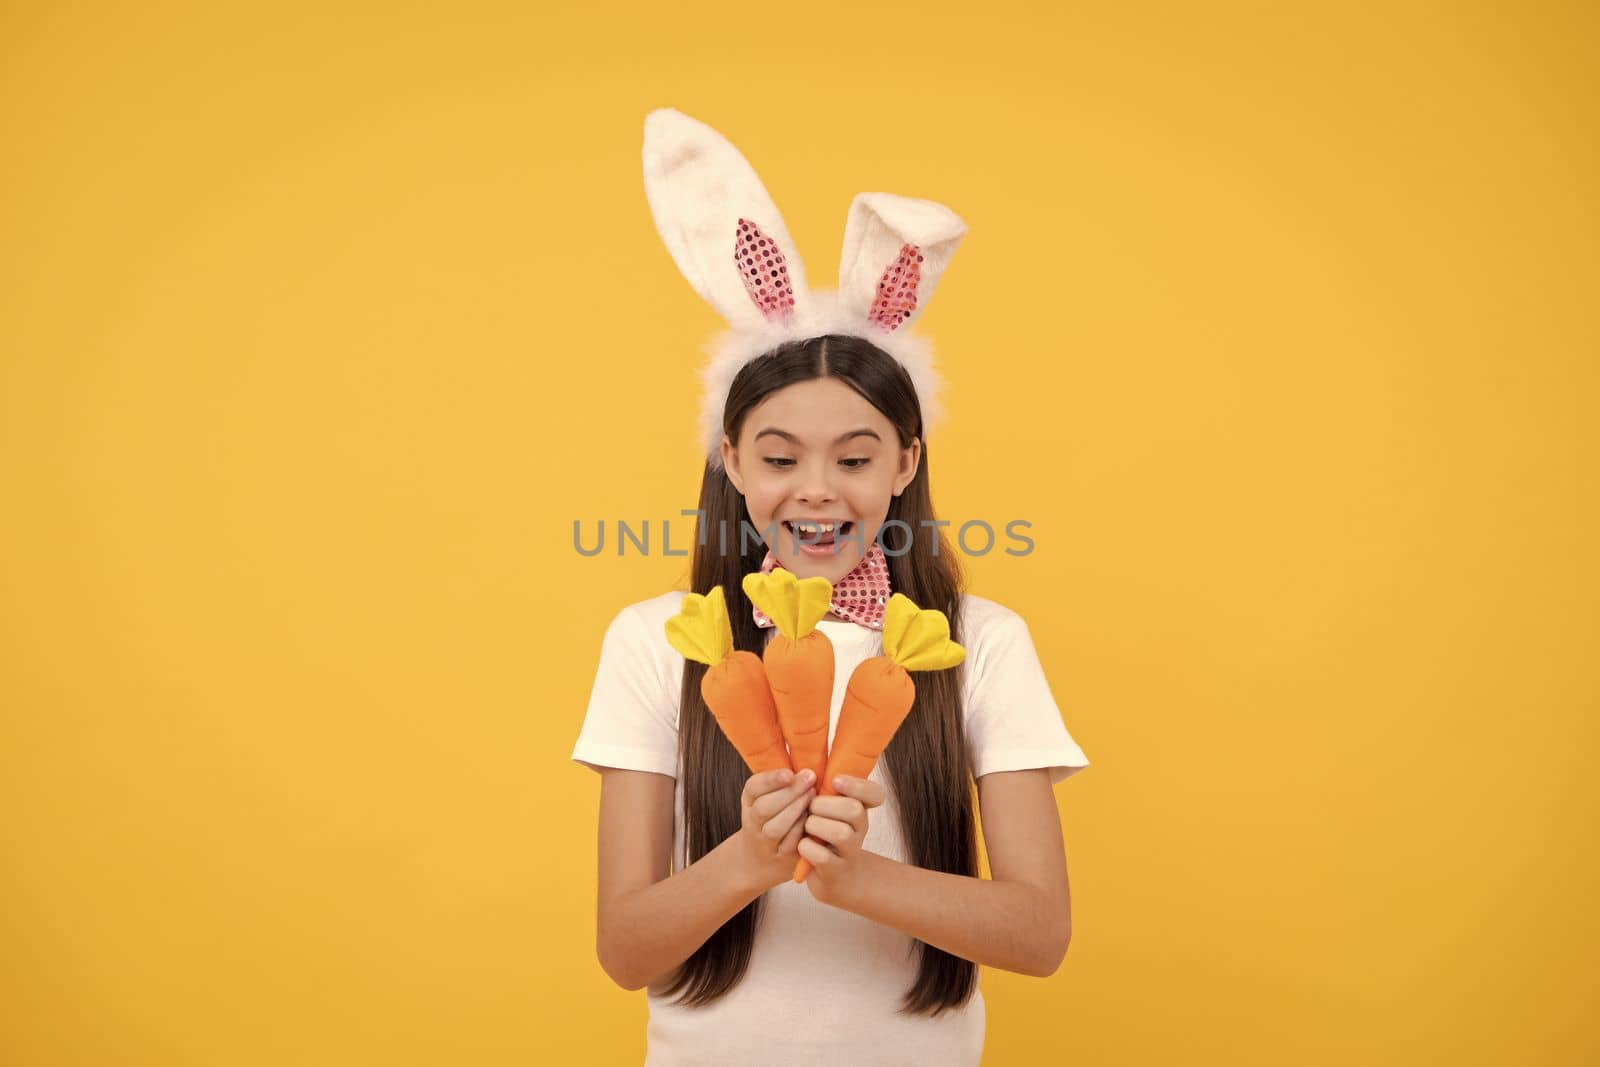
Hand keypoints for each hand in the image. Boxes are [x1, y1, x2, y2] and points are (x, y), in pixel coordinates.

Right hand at [733, 767, 816, 892]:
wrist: (761, 856)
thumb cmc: (774, 814)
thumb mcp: (770, 794)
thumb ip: (785, 779)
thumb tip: (808, 759)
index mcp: (749, 799)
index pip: (753, 788)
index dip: (771, 780)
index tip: (789, 772)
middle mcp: (752, 821)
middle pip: (764, 808)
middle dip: (789, 792)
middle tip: (810, 778)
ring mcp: (764, 841)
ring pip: (775, 827)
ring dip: (795, 810)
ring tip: (812, 796)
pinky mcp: (779, 857)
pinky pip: (789, 845)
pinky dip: (800, 831)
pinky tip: (812, 819)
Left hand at [797, 774, 887, 904]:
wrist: (833, 876)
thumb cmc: (824, 832)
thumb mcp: (830, 808)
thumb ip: (825, 788)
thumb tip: (805, 771)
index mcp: (861, 808)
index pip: (876, 794)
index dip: (857, 785)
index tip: (836, 781)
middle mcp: (861, 828)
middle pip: (853, 809)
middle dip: (824, 805)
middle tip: (811, 809)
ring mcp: (851, 851)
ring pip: (840, 833)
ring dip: (815, 826)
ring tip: (807, 828)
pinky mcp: (836, 870)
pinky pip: (822, 855)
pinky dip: (807, 848)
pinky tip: (804, 847)